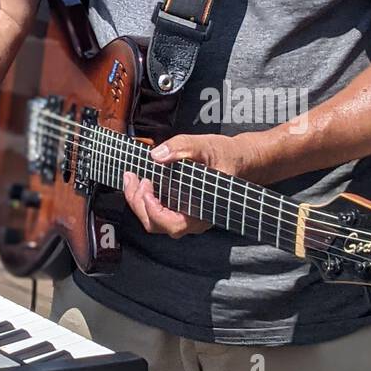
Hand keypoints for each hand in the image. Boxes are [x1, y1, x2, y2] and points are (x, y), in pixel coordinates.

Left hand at [123, 132, 259, 238]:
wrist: (238, 159)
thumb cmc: (225, 156)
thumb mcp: (205, 145)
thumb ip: (182, 147)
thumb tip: (157, 155)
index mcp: (202, 212)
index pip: (172, 224)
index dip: (153, 209)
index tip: (147, 183)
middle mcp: (192, 219)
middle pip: (156, 224)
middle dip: (138, 202)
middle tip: (133, 177)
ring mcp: (185, 215)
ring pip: (154, 220)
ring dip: (138, 201)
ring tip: (133, 177)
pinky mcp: (179, 207)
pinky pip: (157, 211)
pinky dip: (144, 198)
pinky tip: (141, 180)